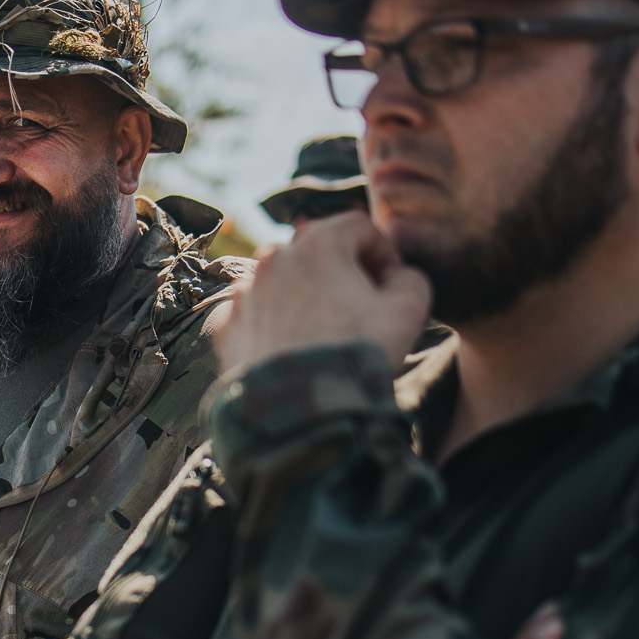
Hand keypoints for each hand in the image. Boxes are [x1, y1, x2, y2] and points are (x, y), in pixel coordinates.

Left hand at [220, 212, 431, 373]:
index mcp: (318, 243)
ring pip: (283, 282)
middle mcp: (273, 258)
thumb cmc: (358, 353)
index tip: (390, 284)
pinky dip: (275, 325)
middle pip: (317, 252)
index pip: (359, 227)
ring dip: (306, 297)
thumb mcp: (410, 308)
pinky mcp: (228, 326)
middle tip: (360, 309)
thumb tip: (394, 275)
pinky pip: (258, 314)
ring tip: (326, 334)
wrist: (302, 411)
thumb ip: (409, 277)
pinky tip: (295, 351)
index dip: (382, 254)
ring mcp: (245, 292)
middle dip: (341, 273)